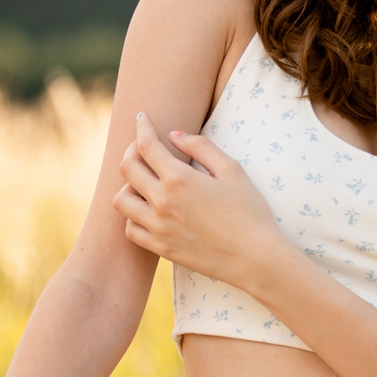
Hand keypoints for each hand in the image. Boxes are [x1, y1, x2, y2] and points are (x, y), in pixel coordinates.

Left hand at [112, 111, 287, 286]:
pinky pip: (130, 229)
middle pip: (127, 168)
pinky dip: (133, 216)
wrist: (255, 258)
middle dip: (131, 150)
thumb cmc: (250, 212)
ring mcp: (158, 227)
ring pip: (120, 200)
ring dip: (128, 186)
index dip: (142, 126)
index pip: (146, 145)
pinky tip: (147, 210)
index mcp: (179, 179)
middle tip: (143, 147)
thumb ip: (201, 147)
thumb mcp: (232, 171)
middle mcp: (162, 202)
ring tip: (144, 183)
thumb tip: (173, 134)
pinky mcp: (160, 248)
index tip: (142, 117)